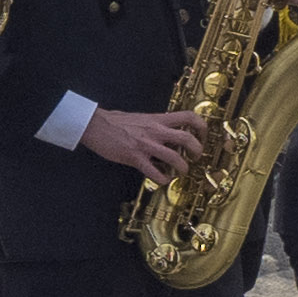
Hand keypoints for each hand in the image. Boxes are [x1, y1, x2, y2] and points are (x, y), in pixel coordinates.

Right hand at [80, 103, 205, 177]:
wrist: (95, 125)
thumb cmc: (115, 121)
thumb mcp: (141, 117)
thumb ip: (156, 124)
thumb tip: (168, 132)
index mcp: (158, 119)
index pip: (189, 117)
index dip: (201, 127)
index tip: (202, 135)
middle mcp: (155, 131)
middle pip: (188, 138)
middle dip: (197, 150)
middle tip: (196, 157)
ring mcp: (146, 145)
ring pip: (175, 157)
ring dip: (182, 168)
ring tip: (182, 171)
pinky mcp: (135, 157)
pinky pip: (154, 171)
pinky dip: (162, 178)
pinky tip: (162, 179)